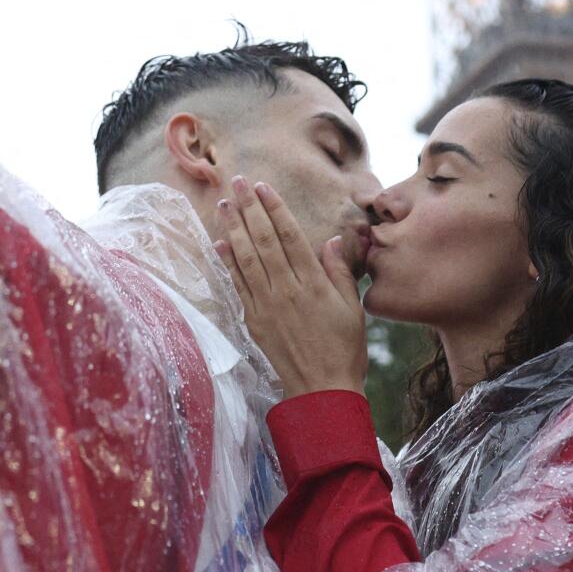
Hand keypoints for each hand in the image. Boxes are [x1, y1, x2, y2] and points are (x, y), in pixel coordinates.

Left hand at [215, 176, 366, 399]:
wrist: (321, 390)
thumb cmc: (344, 348)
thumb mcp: (352, 308)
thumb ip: (339, 272)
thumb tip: (331, 240)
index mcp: (313, 283)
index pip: (289, 236)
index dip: (275, 208)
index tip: (263, 186)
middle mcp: (286, 290)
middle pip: (264, 240)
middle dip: (249, 208)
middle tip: (237, 182)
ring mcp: (266, 305)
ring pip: (246, 258)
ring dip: (233, 228)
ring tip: (224, 203)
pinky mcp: (254, 321)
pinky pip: (238, 285)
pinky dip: (227, 262)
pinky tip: (220, 242)